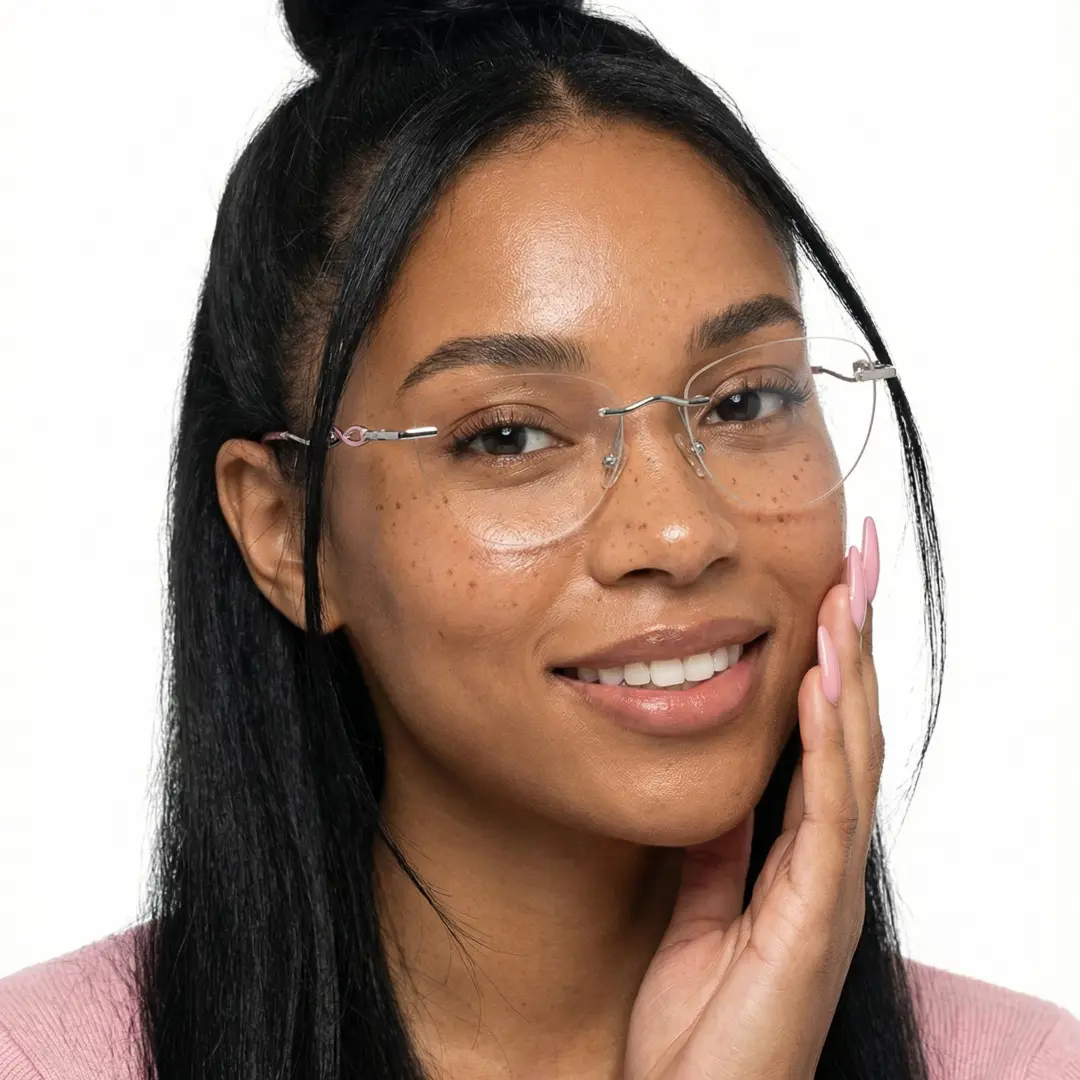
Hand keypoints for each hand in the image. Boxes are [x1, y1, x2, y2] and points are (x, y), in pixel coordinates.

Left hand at [624, 519, 882, 1079]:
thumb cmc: (697, 1025)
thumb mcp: (698, 908)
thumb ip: (717, 845)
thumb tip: (718, 780)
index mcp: (797, 857)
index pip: (822, 739)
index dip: (831, 662)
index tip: (828, 589)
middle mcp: (823, 865)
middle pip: (847, 731)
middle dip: (855, 644)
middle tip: (860, 560)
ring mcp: (824, 893)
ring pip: (847, 760)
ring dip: (848, 673)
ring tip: (845, 597)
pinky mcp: (810, 925)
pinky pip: (822, 818)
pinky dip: (824, 746)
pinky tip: (818, 686)